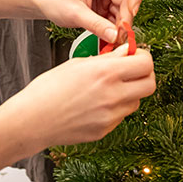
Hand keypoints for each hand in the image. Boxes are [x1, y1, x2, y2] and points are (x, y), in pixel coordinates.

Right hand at [0, 47, 155, 147]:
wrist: (32, 119)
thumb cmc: (49, 88)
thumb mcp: (78, 64)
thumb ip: (108, 58)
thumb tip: (127, 51)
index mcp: (106, 73)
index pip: (146, 63)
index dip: (143, 57)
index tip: (135, 55)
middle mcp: (113, 95)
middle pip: (150, 84)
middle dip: (145, 75)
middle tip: (132, 71)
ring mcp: (110, 116)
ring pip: (137, 101)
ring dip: (130, 92)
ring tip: (109, 88)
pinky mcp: (105, 130)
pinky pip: (121, 116)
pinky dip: (115, 107)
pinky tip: (96, 103)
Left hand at [38, 0, 141, 43]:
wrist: (42, 4)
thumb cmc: (54, 0)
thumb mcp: (75, 14)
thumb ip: (96, 25)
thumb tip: (116, 36)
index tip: (133, 11)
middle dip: (126, 17)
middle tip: (121, 34)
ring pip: (122, 10)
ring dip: (121, 25)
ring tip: (115, 40)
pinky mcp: (102, 8)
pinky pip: (114, 18)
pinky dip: (114, 29)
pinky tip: (110, 39)